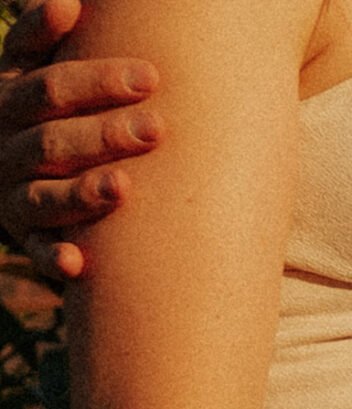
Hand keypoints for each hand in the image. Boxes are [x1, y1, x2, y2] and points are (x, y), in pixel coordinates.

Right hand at [0, 0, 161, 283]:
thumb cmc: (33, 110)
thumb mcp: (26, 69)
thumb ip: (40, 38)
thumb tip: (67, 0)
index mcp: (8, 97)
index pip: (49, 84)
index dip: (97, 80)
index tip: (151, 76)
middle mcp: (5, 145)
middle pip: (54, 139)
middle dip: (107, 134)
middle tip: (159, 129)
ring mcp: (12, 192)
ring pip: (46, 194)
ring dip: (84, 193)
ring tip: (124, 188)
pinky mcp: (22, 235)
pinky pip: (36, 249)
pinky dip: (52, 256)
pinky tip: (76, 262)